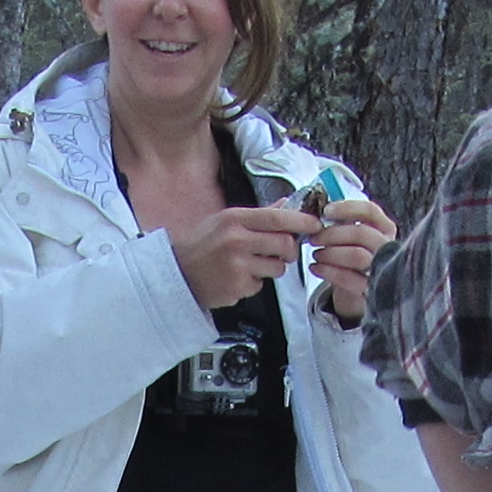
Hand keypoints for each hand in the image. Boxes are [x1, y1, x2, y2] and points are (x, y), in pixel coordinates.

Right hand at [169, 199, 315, 309]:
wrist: (176, 274)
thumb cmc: (201, 246)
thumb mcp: (225, 221)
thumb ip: (258, 215)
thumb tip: (286, 204)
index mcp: (234, 219)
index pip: (277, 217)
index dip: (301, 221)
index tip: (315, 224)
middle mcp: (236, 240)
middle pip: (284, 243)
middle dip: (290, 249)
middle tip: (283, 251)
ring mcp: (237, 265)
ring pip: (277, 267)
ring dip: (272, 268)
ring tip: (251, 265)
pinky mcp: (237, 287)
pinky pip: (260, 285)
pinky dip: (253, 283)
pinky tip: (237, 277)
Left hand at [306, 194, 395, 323]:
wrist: (360, 285)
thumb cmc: (353, 252)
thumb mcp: (352, 234)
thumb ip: (342, 221)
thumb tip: (317, 210)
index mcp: (384, 226)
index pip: (369, 210)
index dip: (346, 208)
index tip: (325, 211)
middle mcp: (387, 245)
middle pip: (361, 233)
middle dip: (332, 234)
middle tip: (313, 238)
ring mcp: (383, 268)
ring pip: (356, 256)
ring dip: (330, 253)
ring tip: (315, 254)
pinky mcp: (372, 289)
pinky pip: (350, 279)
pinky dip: (329, 272)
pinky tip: (315, 268)